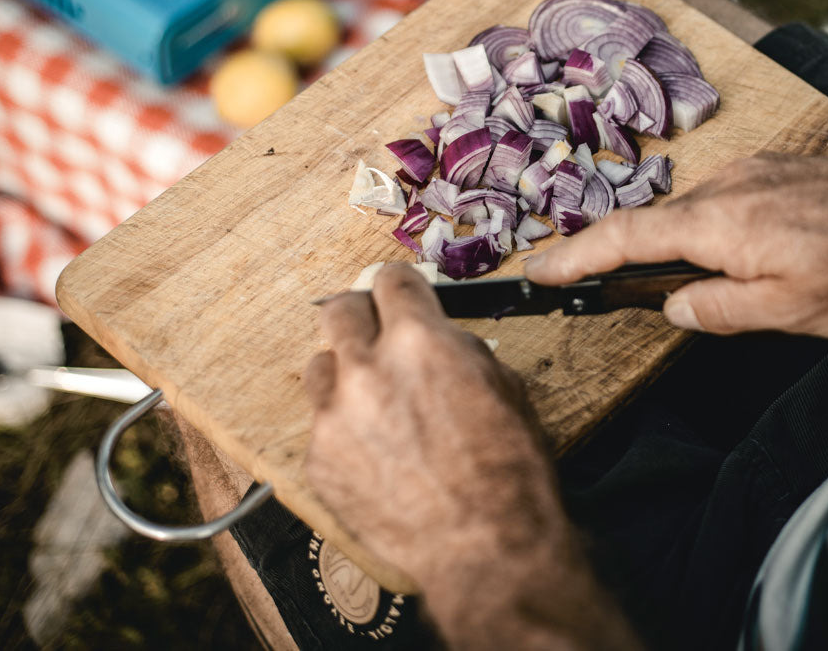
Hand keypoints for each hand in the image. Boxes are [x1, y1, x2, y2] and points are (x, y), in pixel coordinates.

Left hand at [304, 264, 638, 648]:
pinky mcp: (319, 461)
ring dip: (344, 375)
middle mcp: (367, 370)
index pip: (391, 281)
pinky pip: (321, 426)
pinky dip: (344, 431)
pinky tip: (376, 452)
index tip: (398, 293)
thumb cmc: (507, 476)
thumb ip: (460, 351)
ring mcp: (335, 417)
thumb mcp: (505, 388)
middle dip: (361, 316)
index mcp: (418, 342)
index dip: (399, 286)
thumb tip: (442, 340)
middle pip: (339, 311)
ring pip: (319, 367)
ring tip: (374, 400)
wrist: (485, 547)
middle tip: (374, 331)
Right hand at [526, 152, 827, 337]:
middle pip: (655, 222)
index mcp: (722, 223)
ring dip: (667, 241)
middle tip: (584, 282)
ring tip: (657, 279)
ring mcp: (758, 170)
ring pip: (692, 210)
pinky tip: (721, 251)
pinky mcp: (783, 168)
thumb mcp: (794, 312)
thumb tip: (675, 308)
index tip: (538, 269)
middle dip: (616, 251)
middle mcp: (731, 185)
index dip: (577, 256)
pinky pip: (724, 197)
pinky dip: (704, 225)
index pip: (627, 239)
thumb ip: (722, 310)